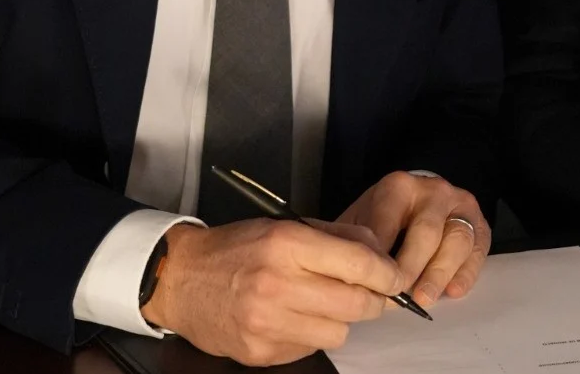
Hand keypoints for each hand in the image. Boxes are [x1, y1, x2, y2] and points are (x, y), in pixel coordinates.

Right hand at [141, 219, 402, 365]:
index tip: (398, 277)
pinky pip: (311, 348)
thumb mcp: (287, 226)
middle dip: (374, 300)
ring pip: (339, 332)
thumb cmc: (239, 247)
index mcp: (287, 244)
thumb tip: (381, 256)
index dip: (387, 273)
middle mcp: (277, 284)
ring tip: (322, 302)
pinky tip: (295, 317)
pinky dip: (312, 334)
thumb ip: (338, 237)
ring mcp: (266, 323)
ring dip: (341, 319)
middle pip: (356, 304)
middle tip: (372, 293)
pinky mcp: (259, 352)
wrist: (181, 280)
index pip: (358, 263)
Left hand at [336, 171, 490, 307]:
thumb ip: (357, 244)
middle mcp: (433, 190)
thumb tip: (351, 278)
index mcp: (399, 186)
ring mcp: (460, 204)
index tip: (370, 282)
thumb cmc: (382, 218)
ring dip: (440, 273)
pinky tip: (453, 292)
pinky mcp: (479, 223)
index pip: (389, 221)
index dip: (379, 255)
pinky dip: (467, 272)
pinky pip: (479, 249)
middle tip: (398, 296)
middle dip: (411, 267)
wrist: (413, 201)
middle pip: (427, 231)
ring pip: (457, 239)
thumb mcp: (361, 222)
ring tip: (423, 300)